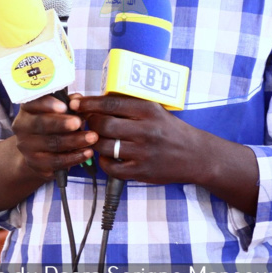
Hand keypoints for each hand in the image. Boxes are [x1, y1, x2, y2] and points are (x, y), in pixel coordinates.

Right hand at [10, 93, 96, 179]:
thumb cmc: (52, 126)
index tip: (64, 106)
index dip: (47, 104)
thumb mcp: (59, 112)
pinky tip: (87, 152)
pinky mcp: (35, 164)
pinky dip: (74, 157)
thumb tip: (78, 99)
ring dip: (74, 140)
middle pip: (41, 124)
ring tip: (92, 137)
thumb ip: (69, 104)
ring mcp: (27, 147)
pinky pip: (56, 161)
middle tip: (79, 122)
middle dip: (61, 123)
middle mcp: (23, 127)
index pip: (32, 103)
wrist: (38, 153)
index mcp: (28, 109)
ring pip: (51, 143)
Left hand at [70, 95, 200, 185]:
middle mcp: (145, 130)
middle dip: (89, 124)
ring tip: (94, 139)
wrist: (195, 155)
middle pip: (104, 125)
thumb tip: (95, 101)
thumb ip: (129, 105)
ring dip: (94, 143)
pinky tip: (106, 156)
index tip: (76, 103)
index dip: (89, 103)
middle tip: (85, 123)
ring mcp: (143, 152)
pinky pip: (112, 167)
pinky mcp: (142, 171)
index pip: (111, 103)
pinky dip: (104, 161)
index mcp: (148, 110)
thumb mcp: (155, 110)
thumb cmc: (170, 129)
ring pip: (105, 146)